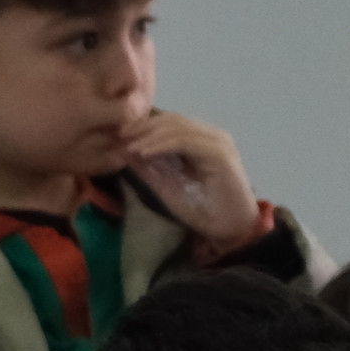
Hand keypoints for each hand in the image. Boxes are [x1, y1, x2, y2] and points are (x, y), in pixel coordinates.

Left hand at [119, 113, 263, 250]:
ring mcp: (218, 143)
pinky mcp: (220, 154)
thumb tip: (123, 150)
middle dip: (142, 127)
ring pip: (178, 126)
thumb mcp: (168, 187)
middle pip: (172, 119)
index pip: (169, 123)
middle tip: (118, 138)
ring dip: (149, 135)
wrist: (232, 231)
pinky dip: (162, 144)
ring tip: (128, 146)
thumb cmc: (204, 211)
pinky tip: (144, 153)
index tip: (117, 137)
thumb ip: (149, 169)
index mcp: (202, 141)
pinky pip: (186, 141)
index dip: (142, 126)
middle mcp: (212, 136)